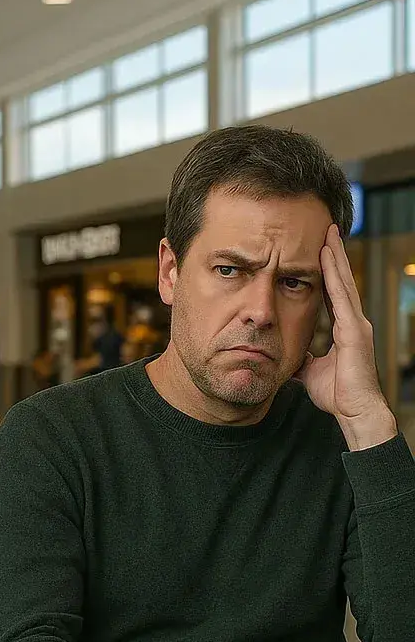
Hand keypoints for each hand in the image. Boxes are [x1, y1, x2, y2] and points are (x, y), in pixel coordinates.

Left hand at [295, 224, 396, 448]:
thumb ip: (301, 359)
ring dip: (335, 258)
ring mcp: (356, 324)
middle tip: (326, 231)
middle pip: (340, 281)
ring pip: (343, 282)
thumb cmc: (335, 395)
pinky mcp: (355, 330)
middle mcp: (352, 322)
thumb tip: (285, 356)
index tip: (317, 253)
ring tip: (328, 234)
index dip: (325, 273)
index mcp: (342, 329)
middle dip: (333, 256)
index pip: (332, 294)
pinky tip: (328, 258)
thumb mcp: (310, 372)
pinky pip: (342, 296)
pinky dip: (334, 276)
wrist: (354, 410)